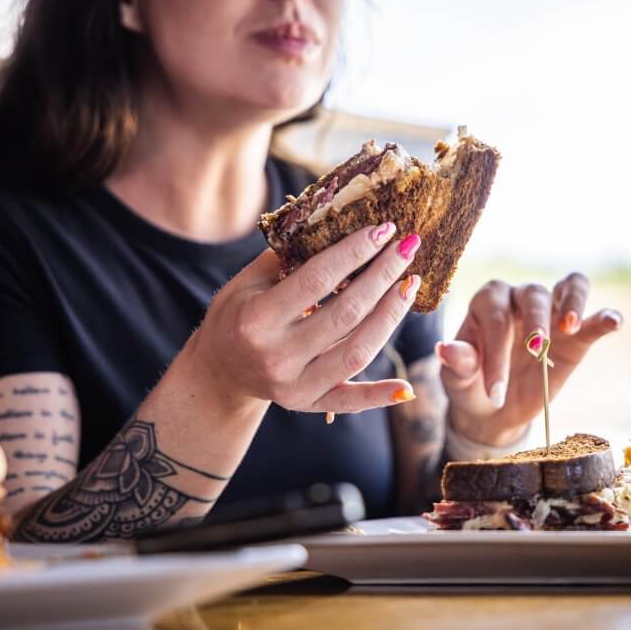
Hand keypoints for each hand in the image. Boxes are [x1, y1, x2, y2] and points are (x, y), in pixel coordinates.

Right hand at [188, 222, 423, 415]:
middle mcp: (277, 356)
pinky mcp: (309, 405)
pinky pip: (350, 401)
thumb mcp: (247, 281)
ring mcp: (295, 385)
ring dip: (390, 316)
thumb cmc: (236, 314)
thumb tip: (338, 225)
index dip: (354, 252)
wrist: (219, 370)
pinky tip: (408, 387)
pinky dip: (380, 395)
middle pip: (346, 314)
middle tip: (407, 248)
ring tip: (410, 284)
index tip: (383, 229)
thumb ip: (288, 258)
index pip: (317, 280)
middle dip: (382, 277)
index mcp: (257, 319)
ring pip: (357, 352)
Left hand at [440, 274, 620, 446]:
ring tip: (570, 326)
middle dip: (534, 323)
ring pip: (570, 286)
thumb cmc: (471, 386)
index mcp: (487, 303)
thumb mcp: (458, 381)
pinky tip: (612, 321)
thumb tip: (446, 349)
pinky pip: (594, 317)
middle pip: (533, 295)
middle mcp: (520, 298)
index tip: (494, 392)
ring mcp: (552, 312)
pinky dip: (604, 316)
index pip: (495, 317)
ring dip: (573, 301)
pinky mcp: (577, 334)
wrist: (494, 410)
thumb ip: (457, 363)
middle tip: (535, 351)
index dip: (494, 352)